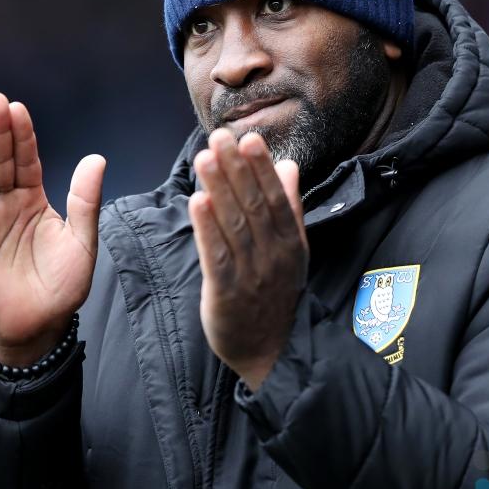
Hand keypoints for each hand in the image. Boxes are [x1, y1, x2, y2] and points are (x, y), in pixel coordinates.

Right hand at [0, 92, 105, 366]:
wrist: (40, 326)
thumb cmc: (63, 286)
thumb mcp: (83, 242)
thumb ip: (86, 202)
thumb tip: (97, 158)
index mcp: (34, 200)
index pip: (26, 160)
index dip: (21, 135)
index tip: (17, 107)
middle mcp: (7, 205)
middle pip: (0, 162)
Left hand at [189, 129, 308, 390]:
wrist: (268, 352)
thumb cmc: (276, 295)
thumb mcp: (292, 250)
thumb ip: (288, 207)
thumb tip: (288, 165)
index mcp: (289, 242)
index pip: (275, 197)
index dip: (261, 167)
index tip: (248, 138)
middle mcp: (273, 255)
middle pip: (253, 205)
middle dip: (236, 169)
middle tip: (219, 137)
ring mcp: (251, 274)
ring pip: (234, 225)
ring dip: (219, 189)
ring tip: (204, 158)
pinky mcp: (226, 293)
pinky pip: (216, 256)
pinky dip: (207, 228)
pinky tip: (197, 202)